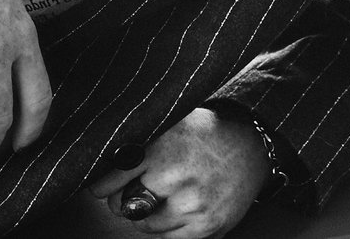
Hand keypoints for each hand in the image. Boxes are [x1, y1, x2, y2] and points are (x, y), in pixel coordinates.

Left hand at [87, 108, 268, 235]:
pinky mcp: (208, 227)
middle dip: (120, 201)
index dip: (102, 184)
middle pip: (126, 205)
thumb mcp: (168, 122)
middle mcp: (175, 180)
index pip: (114, 178)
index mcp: (161, 151)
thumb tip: (100, 152)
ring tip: (150, 202)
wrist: (252, 145)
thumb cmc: (205, 131)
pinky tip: (169, 211)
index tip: (97, 187)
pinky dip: (163, 228)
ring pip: (145, 225)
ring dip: (142, 216)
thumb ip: (137, 138)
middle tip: (123, 195)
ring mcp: (193, 207)